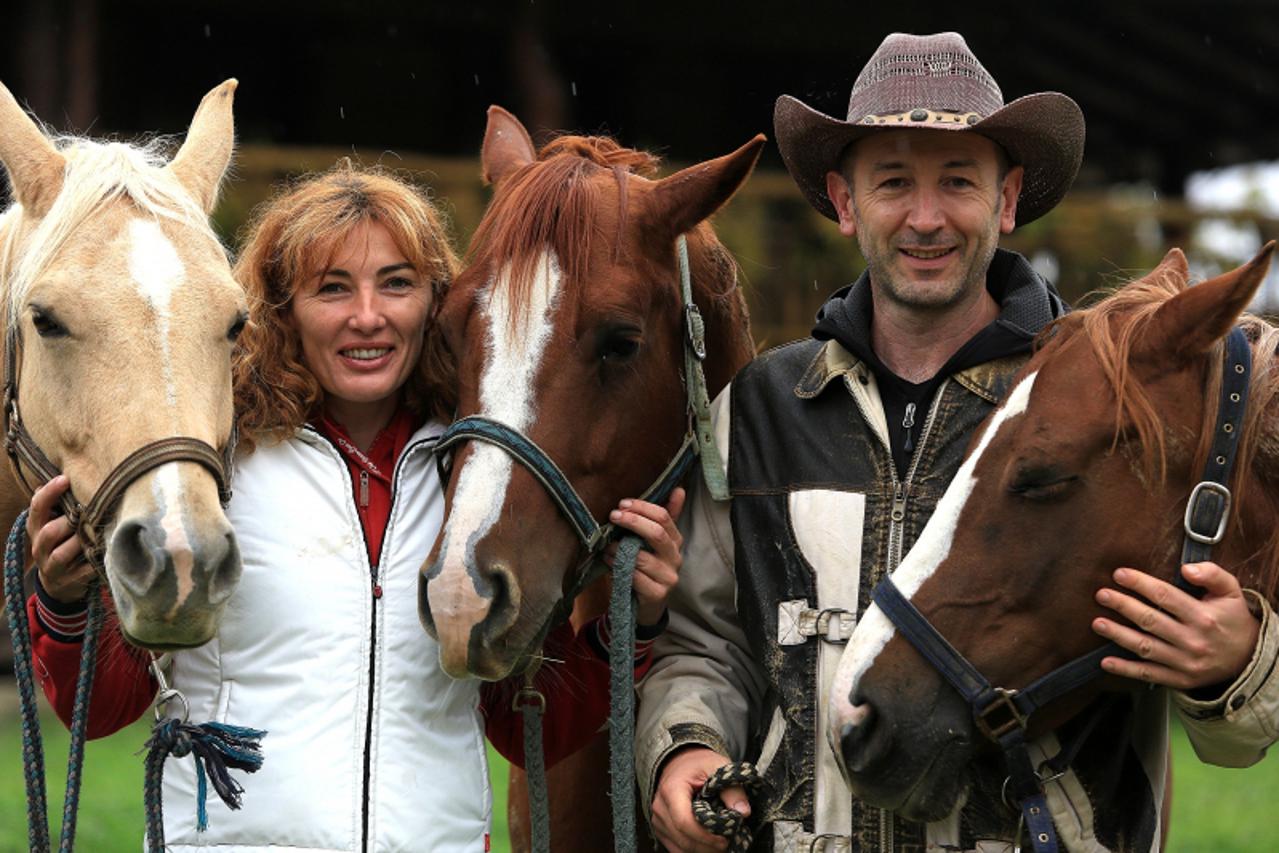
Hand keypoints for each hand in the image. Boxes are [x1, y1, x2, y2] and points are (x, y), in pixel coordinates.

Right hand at [27, 475, 90, 603]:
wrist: (59, 585)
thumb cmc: (61, 544)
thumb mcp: (54, 524)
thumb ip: (58, 504)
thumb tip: (64, 474)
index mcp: (36, 529)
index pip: (37, 508)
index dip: (49, 493)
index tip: (65, 478)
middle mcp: (40, 548)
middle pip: (48, 532)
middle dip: (68, 522)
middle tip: (87, 511)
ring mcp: (52, 567)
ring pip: (61, 554)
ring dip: (80, 542)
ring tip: (97, 531)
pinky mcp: (69, 581)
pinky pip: (83, 572)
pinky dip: (94, 562)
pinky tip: (107, 552)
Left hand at [607, 487, 685, 626]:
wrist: (645, 605)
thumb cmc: (646, 567)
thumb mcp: (654, 541)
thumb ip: (665, 516)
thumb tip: (679, 489)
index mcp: (676, 540)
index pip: (664, 517)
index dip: (643, 508)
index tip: (622, 504)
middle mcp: (675, 558)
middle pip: (657, 534)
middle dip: (633, 522)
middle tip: (613, 516)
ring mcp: (668, 578)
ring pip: (642, 557)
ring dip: (619, 548)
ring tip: (606, 545)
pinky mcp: (657, 594)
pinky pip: (635, 577)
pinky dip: (618, 566)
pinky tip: (608, 561)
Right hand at [651, 745, 744, 852]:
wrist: (680, 762)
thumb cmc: (698, 764)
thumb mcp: (718, 767)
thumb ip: (733, 789)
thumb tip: (743, 812)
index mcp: (671, 790)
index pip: (684, 822)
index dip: (706, 836)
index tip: (725, 839)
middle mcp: (660, 807)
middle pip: (683, 839)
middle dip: (708, 846)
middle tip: (729, 842)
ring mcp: (658, 820)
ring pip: (680, 848)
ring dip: (703, 850)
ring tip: (722, 843)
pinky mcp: (661, 830)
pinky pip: (677, 849)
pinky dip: (695, 850)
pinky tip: (710, 845)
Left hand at [1093, 563, 1260, 690]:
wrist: (1249, 659)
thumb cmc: (1232, 619)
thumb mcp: (1231, 592)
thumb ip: (1212, 574)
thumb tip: (1186, 568)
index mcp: (1203, 617)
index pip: (1166, 596)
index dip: (1140, 583)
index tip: (1119, 574)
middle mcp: (1193, 640)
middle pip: (1151, 620)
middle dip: (1123, 606)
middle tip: (1101, 594)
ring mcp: (1185, 662)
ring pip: (1146, 647)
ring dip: (1118, 635)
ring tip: (1097, 623)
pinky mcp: (1180, 679)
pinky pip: (1149, 674)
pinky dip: (1126, 670)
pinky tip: (1105, 661)